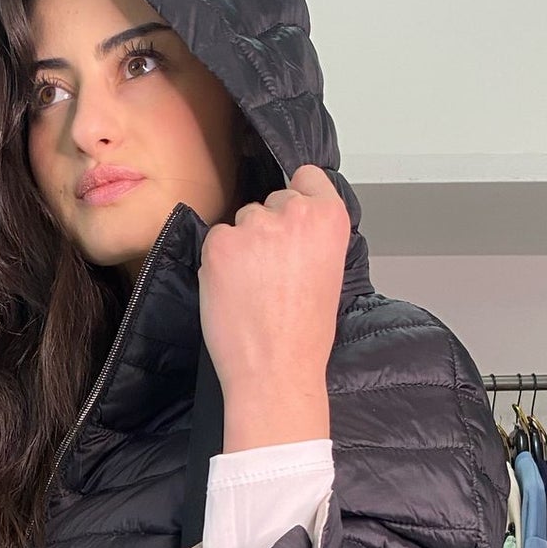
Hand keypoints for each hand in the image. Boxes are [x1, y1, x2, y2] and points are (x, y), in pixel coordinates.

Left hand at [197, 164, 349, 405]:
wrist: (275, 371)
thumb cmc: (305, 334)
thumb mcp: (329, 273)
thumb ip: (313, 238)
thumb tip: (291, 226)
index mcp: (329, 217)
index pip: (308, 176)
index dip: (298, 197)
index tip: (292, 218)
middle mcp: (293, 211)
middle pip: (271, 201)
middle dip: (268, 229)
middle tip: (273, 274)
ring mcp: (254, 225)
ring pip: (242, 221)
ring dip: (242, 247)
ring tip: (253, 289)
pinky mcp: (219, 243)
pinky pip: (216, 241)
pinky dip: (219, 264)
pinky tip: (233, 293)